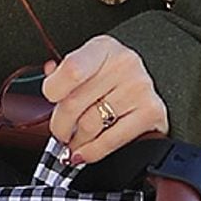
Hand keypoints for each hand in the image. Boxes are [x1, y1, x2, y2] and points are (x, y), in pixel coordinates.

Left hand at [41, 34, 167, 165]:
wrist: (151, 76)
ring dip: (75, 141)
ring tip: (72, 143)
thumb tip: (48, 78)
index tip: (50, 100)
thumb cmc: (111, 73)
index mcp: (102, 47)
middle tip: (59, 132)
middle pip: (75, 103)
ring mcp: (139, 88)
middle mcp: (124, 64)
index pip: (72, 69)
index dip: (53, 90)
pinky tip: (84, 153)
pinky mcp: (151, 112)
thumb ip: (64, 71)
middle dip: (60, 124)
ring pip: (90, 125)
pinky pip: (111, 140)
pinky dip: (92, 152)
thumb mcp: (89, 62)